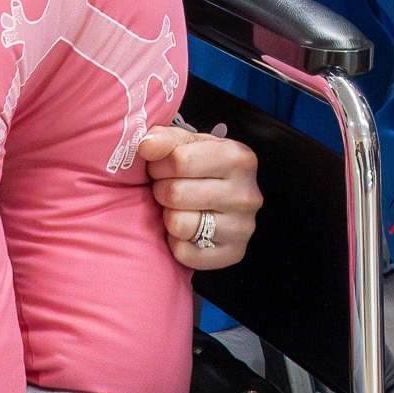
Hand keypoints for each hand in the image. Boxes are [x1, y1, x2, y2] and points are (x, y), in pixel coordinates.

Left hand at [136, 124, 261, 270]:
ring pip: (179, 225)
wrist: (224, 200)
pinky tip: (187, 231)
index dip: (159, 165)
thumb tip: (147, 146)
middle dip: (161, 190)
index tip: (159, 167)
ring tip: (178, 209)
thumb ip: (165, 139)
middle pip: (176, 193)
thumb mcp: (188, 145)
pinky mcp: (233, 254)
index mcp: (239, 158)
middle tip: (167, 189)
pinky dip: (177, 243)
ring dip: (169, 217)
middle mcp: (246, 194)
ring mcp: (242, 227)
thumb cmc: (202, 168)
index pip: (180, 161)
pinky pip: (184, 252)